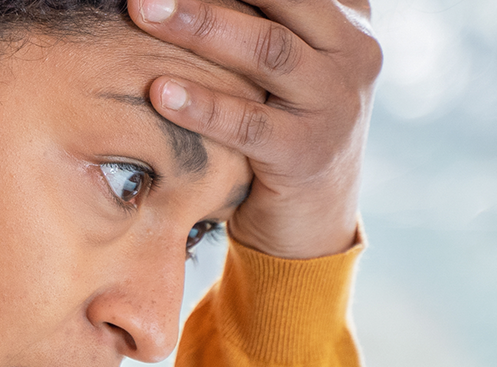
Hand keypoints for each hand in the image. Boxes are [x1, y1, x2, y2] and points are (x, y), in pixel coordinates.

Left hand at [129, 0, 379, 259]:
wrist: (313, 215)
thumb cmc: (281, 116)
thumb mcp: (284, 55)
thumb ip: (262, 16)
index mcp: (347, 15)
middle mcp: (353, 50)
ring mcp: (336, 103)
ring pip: (268, 51)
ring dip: (200, 25)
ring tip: (143, 8)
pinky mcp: (308, 155)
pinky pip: (251, 125)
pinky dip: (203, 104)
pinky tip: (159, 89)